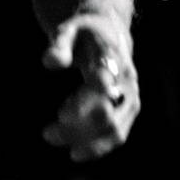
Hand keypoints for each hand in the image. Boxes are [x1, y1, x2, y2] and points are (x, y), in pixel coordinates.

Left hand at [41, 12, 138, 161]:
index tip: (62, 114)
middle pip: (107, 112)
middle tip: (47, 133)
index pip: (104, 80)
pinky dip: (97, 146)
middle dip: (78, 127)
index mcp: (111, 57)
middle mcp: (126, 80)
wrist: (111, 33)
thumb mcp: (68, 30)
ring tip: (53, 138)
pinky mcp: (129, 109)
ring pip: (116, 129)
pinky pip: (118, 135)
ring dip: (87, 141)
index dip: (85, 101)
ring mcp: (131, 97)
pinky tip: (73, 150)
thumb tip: (50, 63)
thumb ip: (59, 45)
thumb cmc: (84, 33)